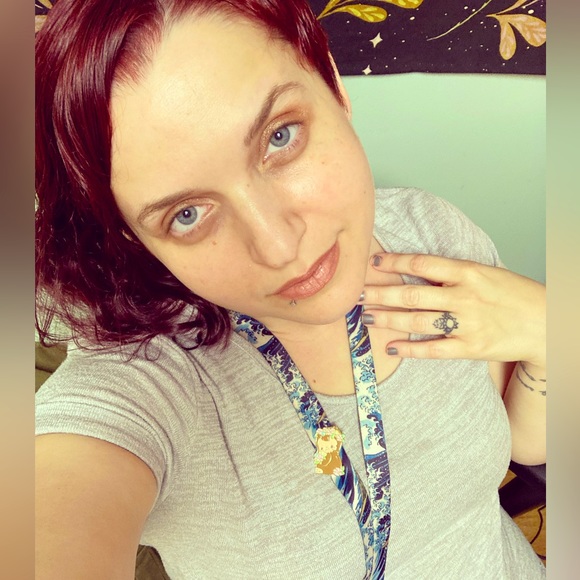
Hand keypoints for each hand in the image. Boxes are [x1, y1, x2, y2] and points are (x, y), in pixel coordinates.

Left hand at [361, 253, 545, 367]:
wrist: (546, 323)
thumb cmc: (512, 294)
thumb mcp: (485, 272)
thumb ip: (452, 272)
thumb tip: (413, 269)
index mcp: (469, 272)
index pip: (422, 263)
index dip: (394, 262)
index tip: (372, 262)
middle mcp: (465, 296)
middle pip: (412, 294)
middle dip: (380, 293)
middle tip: (356, 293)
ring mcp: (467, 324)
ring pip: (417, 321)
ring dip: (387, 319)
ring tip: (366, 316)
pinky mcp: (471, 348)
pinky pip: (433, 350)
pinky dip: (410, 349)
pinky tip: (390, 346)